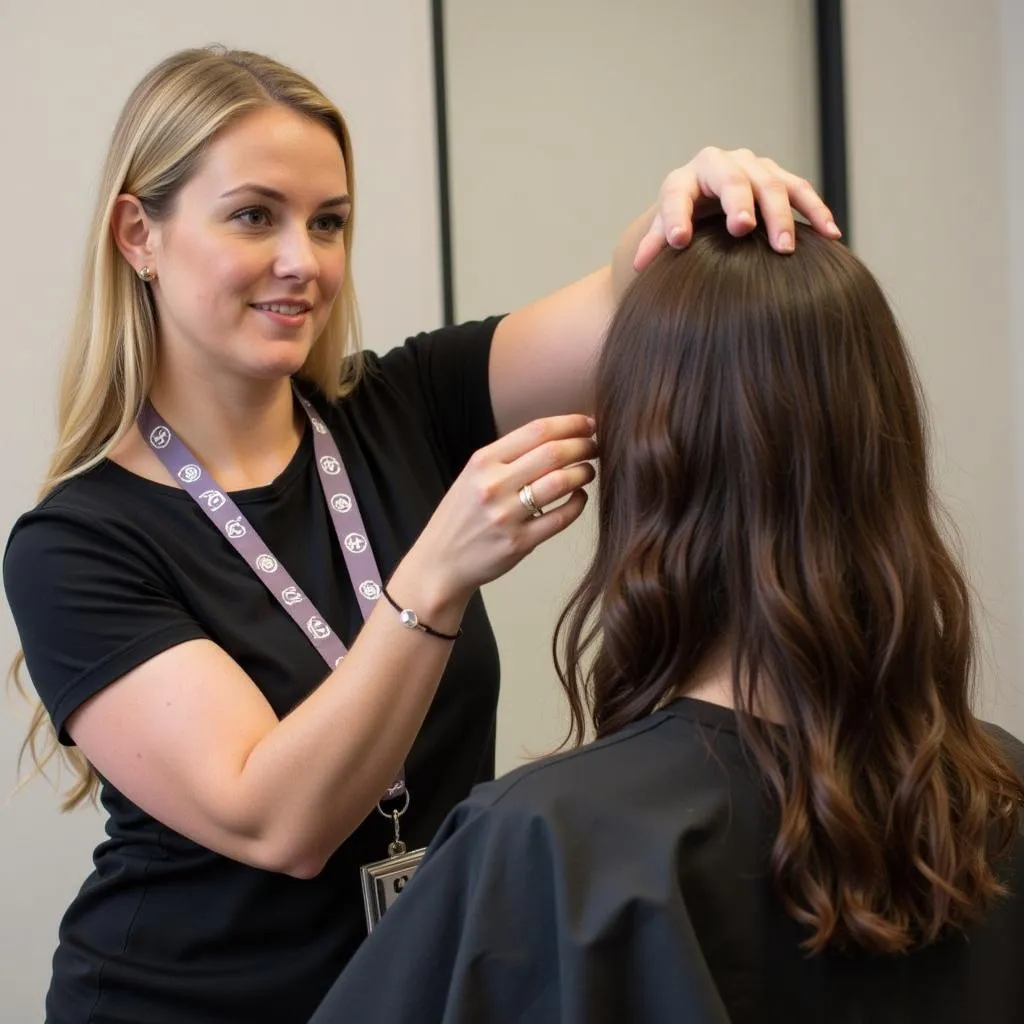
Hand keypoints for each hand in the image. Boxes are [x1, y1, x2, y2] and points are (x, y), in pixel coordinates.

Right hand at [405, 414, 597, 606]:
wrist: (440, 562)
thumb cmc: (461, 516)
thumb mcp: (473, 476)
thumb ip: (508, 457)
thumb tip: (557, 437)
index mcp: (482, 461)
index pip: (536, 430)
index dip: (570, 423)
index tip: (588, 424)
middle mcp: (493, 485)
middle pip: (553, 453)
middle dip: (583, 445)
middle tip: (595, 447)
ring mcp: (506, 515)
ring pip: (561, 483)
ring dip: (584, 473)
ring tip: (589, 471)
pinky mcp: (519, 543)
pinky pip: (561, 518)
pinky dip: (578, 504)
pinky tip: (579, 498)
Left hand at [632, 147, 841, 270]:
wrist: (707, 200)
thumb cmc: (683, 220)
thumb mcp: (665, 230)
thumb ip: (654, 244)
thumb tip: (639, 266)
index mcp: (685, 179)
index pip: (677, 193)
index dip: (676, 216)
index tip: (678, 241)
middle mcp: (720, 164)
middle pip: (733, 179)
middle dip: (738, 203)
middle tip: (742, 230)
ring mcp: (754, 167)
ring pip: (772, 183)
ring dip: (781, 215)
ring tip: (784, 248)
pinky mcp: (780, 177)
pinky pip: (801, 191)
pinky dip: (816, 211)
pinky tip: (831, 235)